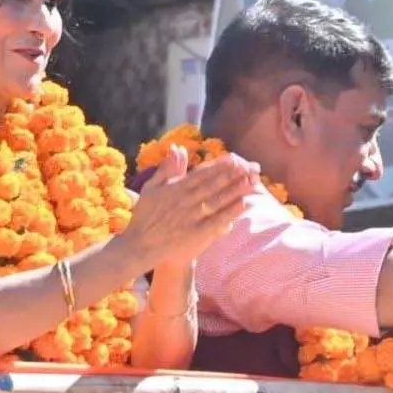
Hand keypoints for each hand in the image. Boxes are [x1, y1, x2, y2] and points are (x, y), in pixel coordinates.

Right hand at [114, 140, 255, 278]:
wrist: (141, 245)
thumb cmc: (145, 215)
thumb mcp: (151, 187)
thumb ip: (167, 168)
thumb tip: (178, 148)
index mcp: (175, 188)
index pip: (202, 174)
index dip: (219, 166)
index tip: (235, 159)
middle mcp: (185, 201)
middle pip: (214, 185)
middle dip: (233, 175)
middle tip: (251, 167)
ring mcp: (192, 217)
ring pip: (218, 201)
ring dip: (236, 191)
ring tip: (252, 182)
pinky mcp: (196, 233)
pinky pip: (216, 221)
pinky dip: (229, 213)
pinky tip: (242, 204)